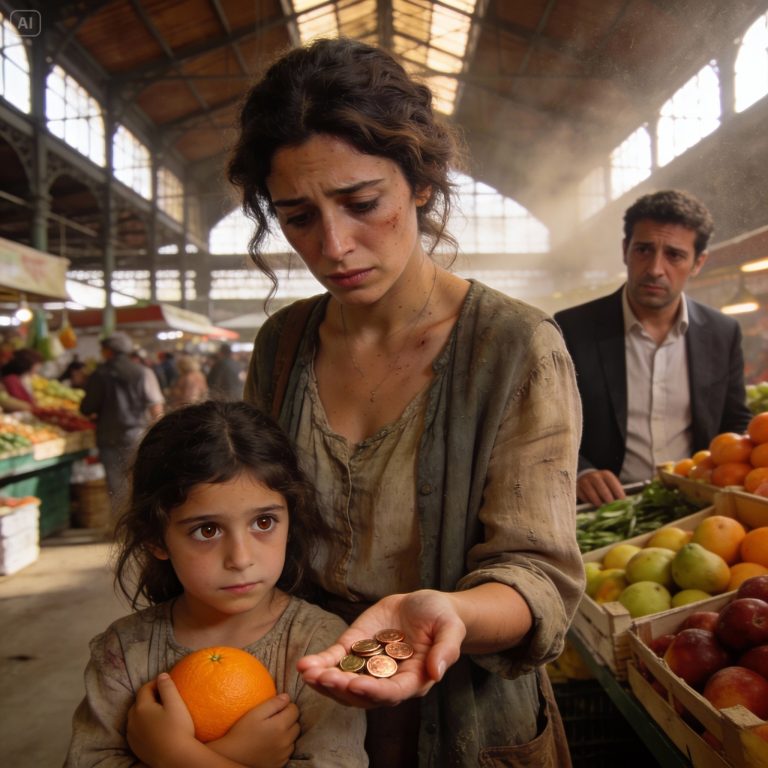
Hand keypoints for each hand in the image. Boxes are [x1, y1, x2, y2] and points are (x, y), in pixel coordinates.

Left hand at [127, 673, 195, 765]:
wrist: (175, 758)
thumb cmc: (177, 729)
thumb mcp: (176, 704)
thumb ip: (167, 687)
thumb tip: (161, 675)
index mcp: (142, 708)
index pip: (144, 689)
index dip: (154, 683)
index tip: (166, 683)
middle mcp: (132, 721)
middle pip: (138, 703)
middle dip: (148, 697)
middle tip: (163, 697)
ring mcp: (132, 736)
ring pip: (135, 718)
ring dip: (144, 711)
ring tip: (159, 712)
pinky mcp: (135, 747)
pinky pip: (135, 730)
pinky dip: (142, 725)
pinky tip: (154, 728)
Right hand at [211, 694, 299, 767]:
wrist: (232, 757)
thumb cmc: (241, 732)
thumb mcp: (254, 713)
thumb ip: (273, 703)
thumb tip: (287, 697)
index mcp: (280, 726)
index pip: (294, 710)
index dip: (287, 706)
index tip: (277, 708)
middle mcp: (285, 741)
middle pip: (296, 724)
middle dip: (289, 719)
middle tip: (275, 719)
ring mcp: (284, 754)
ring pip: (294, 738)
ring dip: (288, 732)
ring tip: (274, 731)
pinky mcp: (281, 763)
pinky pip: (288, 750)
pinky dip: (284, 745)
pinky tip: (272, 743)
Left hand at [297, 590, 464, 707]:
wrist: (426, 605)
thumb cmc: (442, 618)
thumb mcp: (450, 628)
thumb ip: (446, 650)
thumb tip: (437, 672)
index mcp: (412, 680)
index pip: (391, 693)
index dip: (373, 691)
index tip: (356, 685)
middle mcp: (387, 679)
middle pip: (361, 694)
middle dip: (341, 688)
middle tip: (324, 678)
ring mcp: (368, 665)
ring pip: (343, 682)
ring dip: (325, 680)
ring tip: (308, 672)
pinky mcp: (355, 648)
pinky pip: (335, 660)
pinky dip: (320, 663)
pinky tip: (304, 664)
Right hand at [577, 469, 625, 506]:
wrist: (586, 478)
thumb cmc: (602, 485)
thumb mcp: (610, 485)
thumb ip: (615, 493)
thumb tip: (622, 504)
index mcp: (606, 475)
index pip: (613, 483)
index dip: (618, 493)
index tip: (622, 502)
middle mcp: (595, 476)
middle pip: (602, 487)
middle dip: (607, 498)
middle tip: (611, 506)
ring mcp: (585, 480)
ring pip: (591, 491)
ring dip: (596, 500)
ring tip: (601, 507)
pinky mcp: (577, 486)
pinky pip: (582, 494)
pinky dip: (587, 500)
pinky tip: (591, 504)